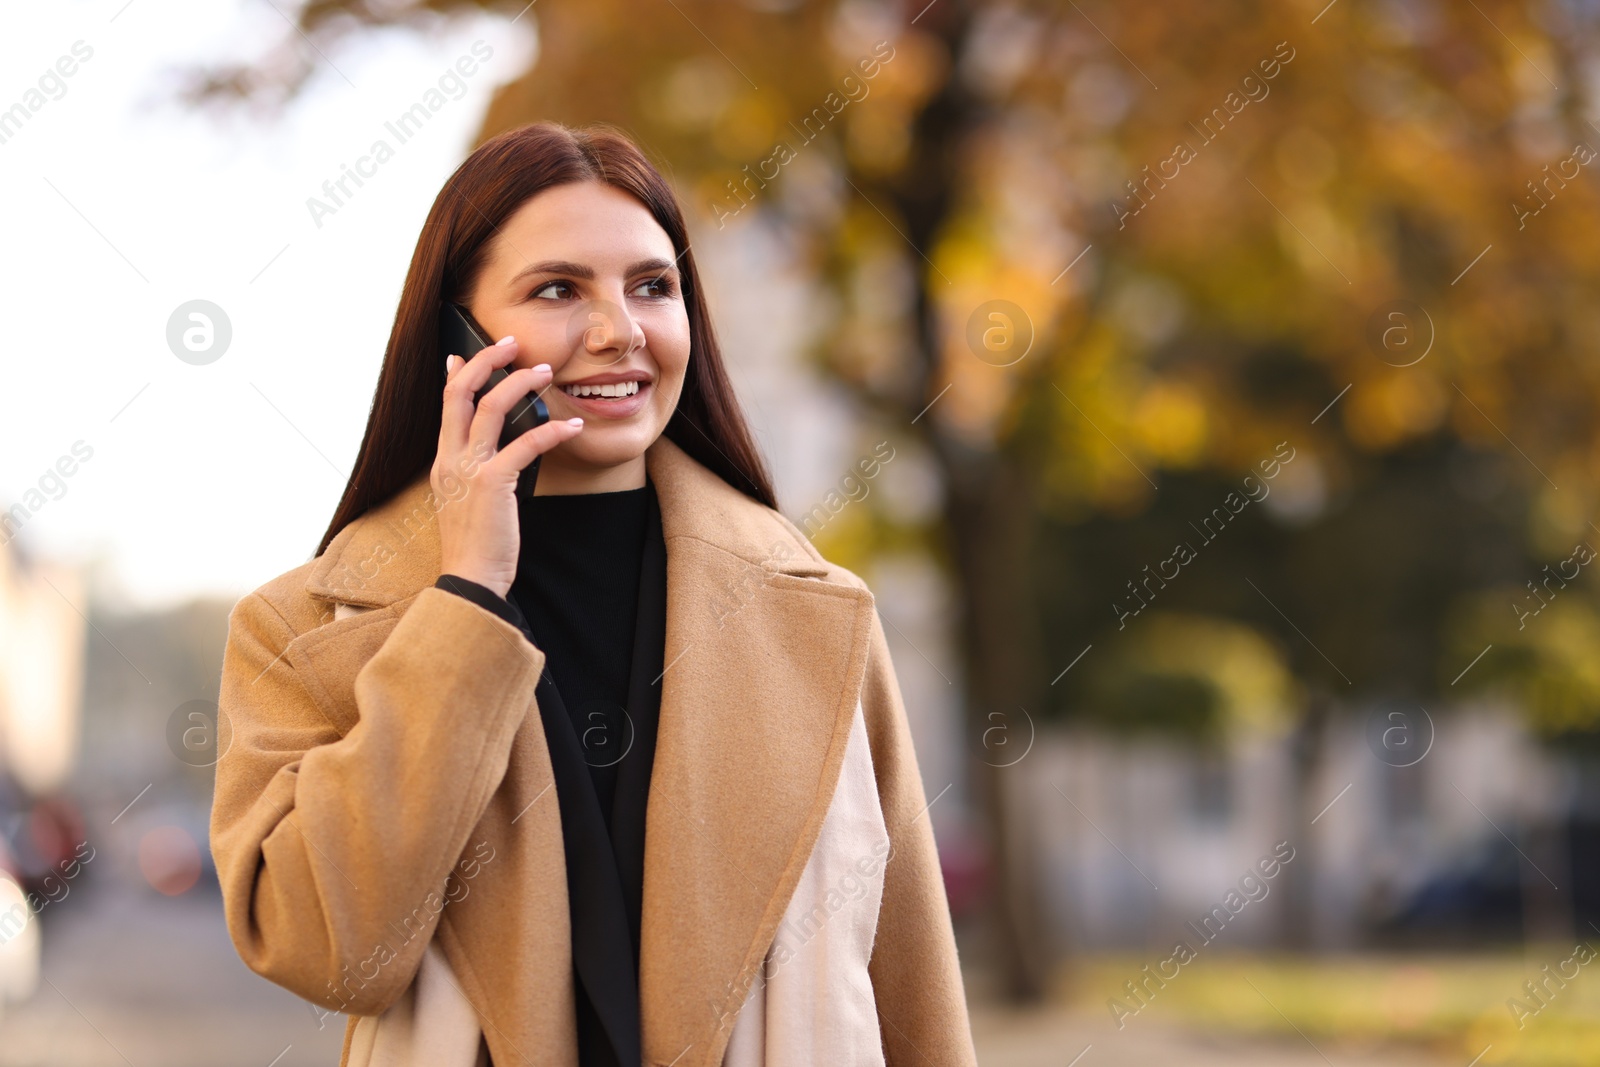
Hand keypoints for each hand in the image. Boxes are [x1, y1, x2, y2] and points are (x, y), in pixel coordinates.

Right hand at [433, 335, 583, 597]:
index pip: (445, 405)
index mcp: (442, 462)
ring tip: (545, 371)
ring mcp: (468, 470)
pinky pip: (524, 444)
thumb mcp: (467, 502)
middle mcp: (450, 460)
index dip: (456, 374)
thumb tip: (493, 452)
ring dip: (520, 382)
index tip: (463, 354)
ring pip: (491, 407)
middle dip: (486, 360)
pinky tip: (573, 428)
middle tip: (511, 343)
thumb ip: (474, 473)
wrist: (470, 581)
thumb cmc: (477, 545)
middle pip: (461, 392)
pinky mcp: (493, 483)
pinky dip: (551, 431)